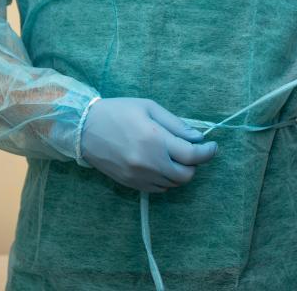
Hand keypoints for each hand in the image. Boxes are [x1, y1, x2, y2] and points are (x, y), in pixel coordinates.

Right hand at [81, 98, 217, 192]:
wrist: (83, 129)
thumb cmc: (118, 112)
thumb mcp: (149, 108)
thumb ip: (176, 124)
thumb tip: (198, 137)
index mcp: (155, 140)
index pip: (192, 155)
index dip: (208, 152)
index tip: (212, 146)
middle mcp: (149, 162)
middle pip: (186, 174)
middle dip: (194, 164)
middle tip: (191, 151)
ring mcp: (140, 176)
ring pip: (173, 184)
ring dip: (180, 172)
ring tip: (174, 156)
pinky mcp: (131, 184)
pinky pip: (159, 188)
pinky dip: (166, 179)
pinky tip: (161, 165)